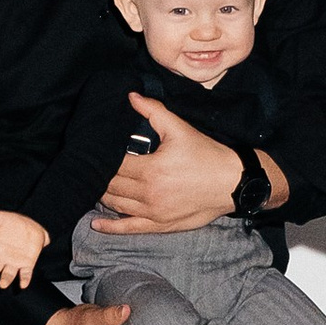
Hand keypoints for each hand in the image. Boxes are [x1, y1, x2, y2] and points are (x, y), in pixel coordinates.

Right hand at [0, 206, 49, 289]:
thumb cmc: (14, 224)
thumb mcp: (1, 218)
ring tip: (2, 285)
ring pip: (8, 273)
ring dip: (5, 279)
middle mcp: (3, 257)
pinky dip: (24, 279)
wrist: (33, 228)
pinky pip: (25, 274)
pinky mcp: (27, 264)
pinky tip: (23, 285)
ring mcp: (15, 262)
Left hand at [88, 96, 286, 234]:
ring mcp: (154, 213)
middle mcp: (149, 194)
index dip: (102, 157)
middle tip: (92, 167)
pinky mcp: (160, 225)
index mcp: (151, 170)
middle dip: (100, 176)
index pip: (114, 164)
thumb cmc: (207, 155)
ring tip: (95, 185)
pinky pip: (129, 228)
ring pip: (116, 205)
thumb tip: (131, 96)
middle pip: (111, 186)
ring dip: (103, 196)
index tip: (94, 150)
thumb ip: (153, 111)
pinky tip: (96, 224)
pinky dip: (111, 227)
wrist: (233, 183)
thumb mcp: (180, 129)